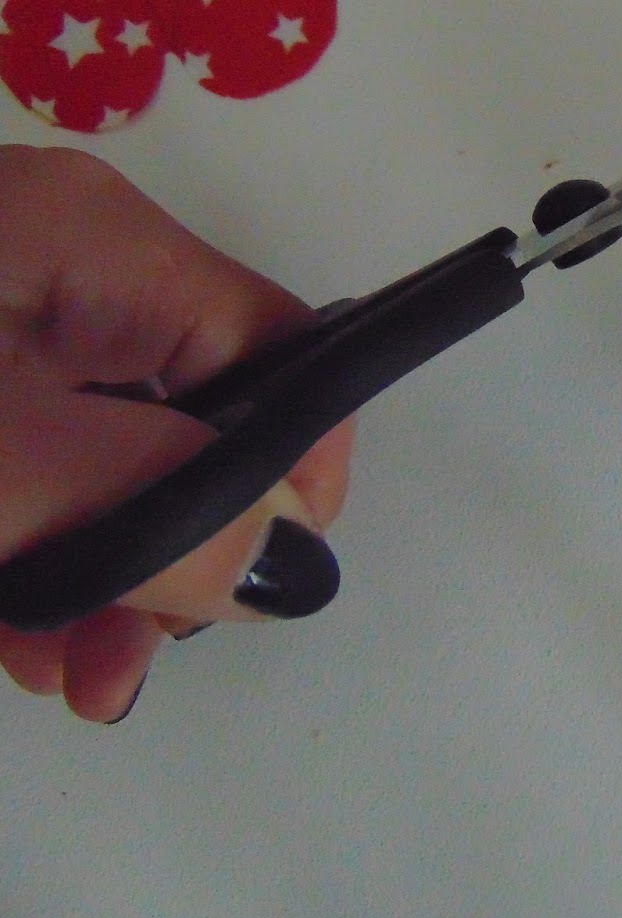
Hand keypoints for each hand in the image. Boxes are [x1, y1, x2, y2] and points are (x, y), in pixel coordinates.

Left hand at [0, 146, 354, 722]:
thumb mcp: (4, 470)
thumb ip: (161, 511)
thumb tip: (295, 564)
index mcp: (100, 243)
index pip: (279, 347)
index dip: (295, 469)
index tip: (258, 578)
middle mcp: (64, 272)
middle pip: (196, 423)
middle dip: (178, 553)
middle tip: (123, 662)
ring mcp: (4, 332)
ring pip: (112, 464)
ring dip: (102, 581)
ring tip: (62, 674)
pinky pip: (40, 474)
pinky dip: (36, 556)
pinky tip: (17, 634)